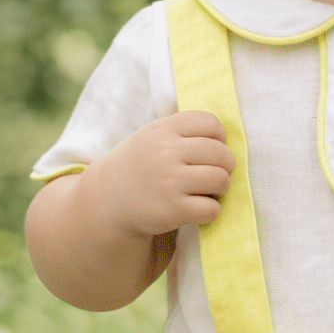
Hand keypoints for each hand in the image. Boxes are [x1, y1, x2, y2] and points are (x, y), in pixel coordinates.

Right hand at [93, 110, 233, 237]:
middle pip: (221, 154)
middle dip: (225, 165)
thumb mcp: (152, 135)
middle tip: (213, 173)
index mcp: (163, 130)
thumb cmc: (140, 164)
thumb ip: (182, 127)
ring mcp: (169, 181)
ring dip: (220, 188)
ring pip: (221, 180)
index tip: (211, 149)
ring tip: (207, 190)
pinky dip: (210, 210)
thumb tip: (222, 129)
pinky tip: (197, 207)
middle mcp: (165, 153)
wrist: (108, 199)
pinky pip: (211, 208)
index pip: (210, 123)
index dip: (219, 137)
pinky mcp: (172, 209)